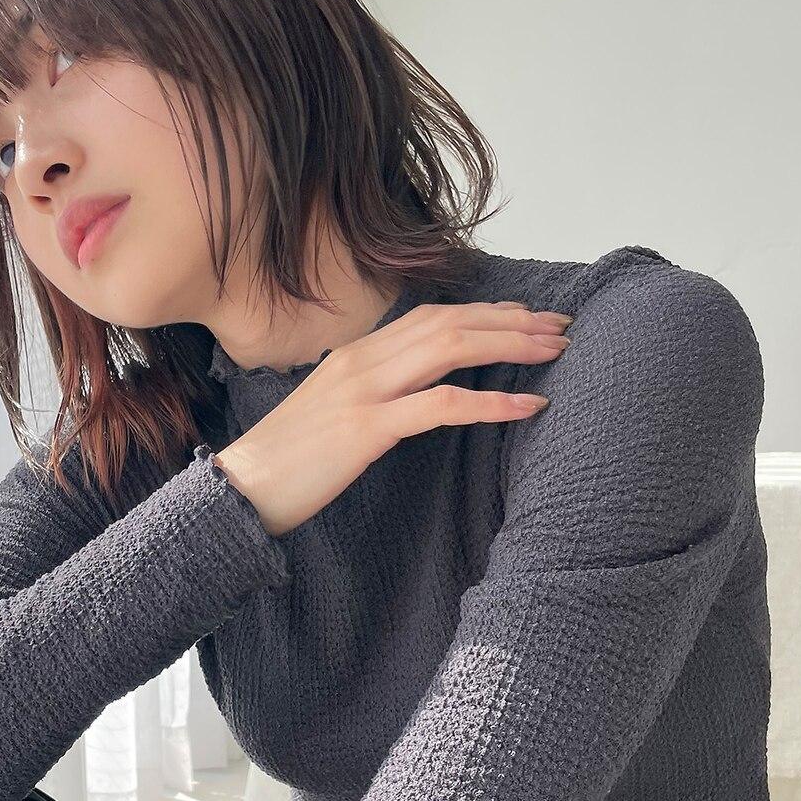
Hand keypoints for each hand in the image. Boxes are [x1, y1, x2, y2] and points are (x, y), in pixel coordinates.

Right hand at [213, 301, 573, 536]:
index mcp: (354, 355)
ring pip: (449, 348)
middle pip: (449, 323)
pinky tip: (527, 405)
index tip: (526, 316)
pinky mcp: (367, 428)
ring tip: (554, 351)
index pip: (430, 317)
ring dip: (509, 346)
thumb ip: (371, 393)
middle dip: (510, 321)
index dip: (484, 312)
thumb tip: (413, 395)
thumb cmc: (288, 461)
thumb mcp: (332, 412)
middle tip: (560, 327)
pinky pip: (440, 405)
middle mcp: (361, 361)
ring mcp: (363, 391)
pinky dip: (489, 402)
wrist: (241, 488)